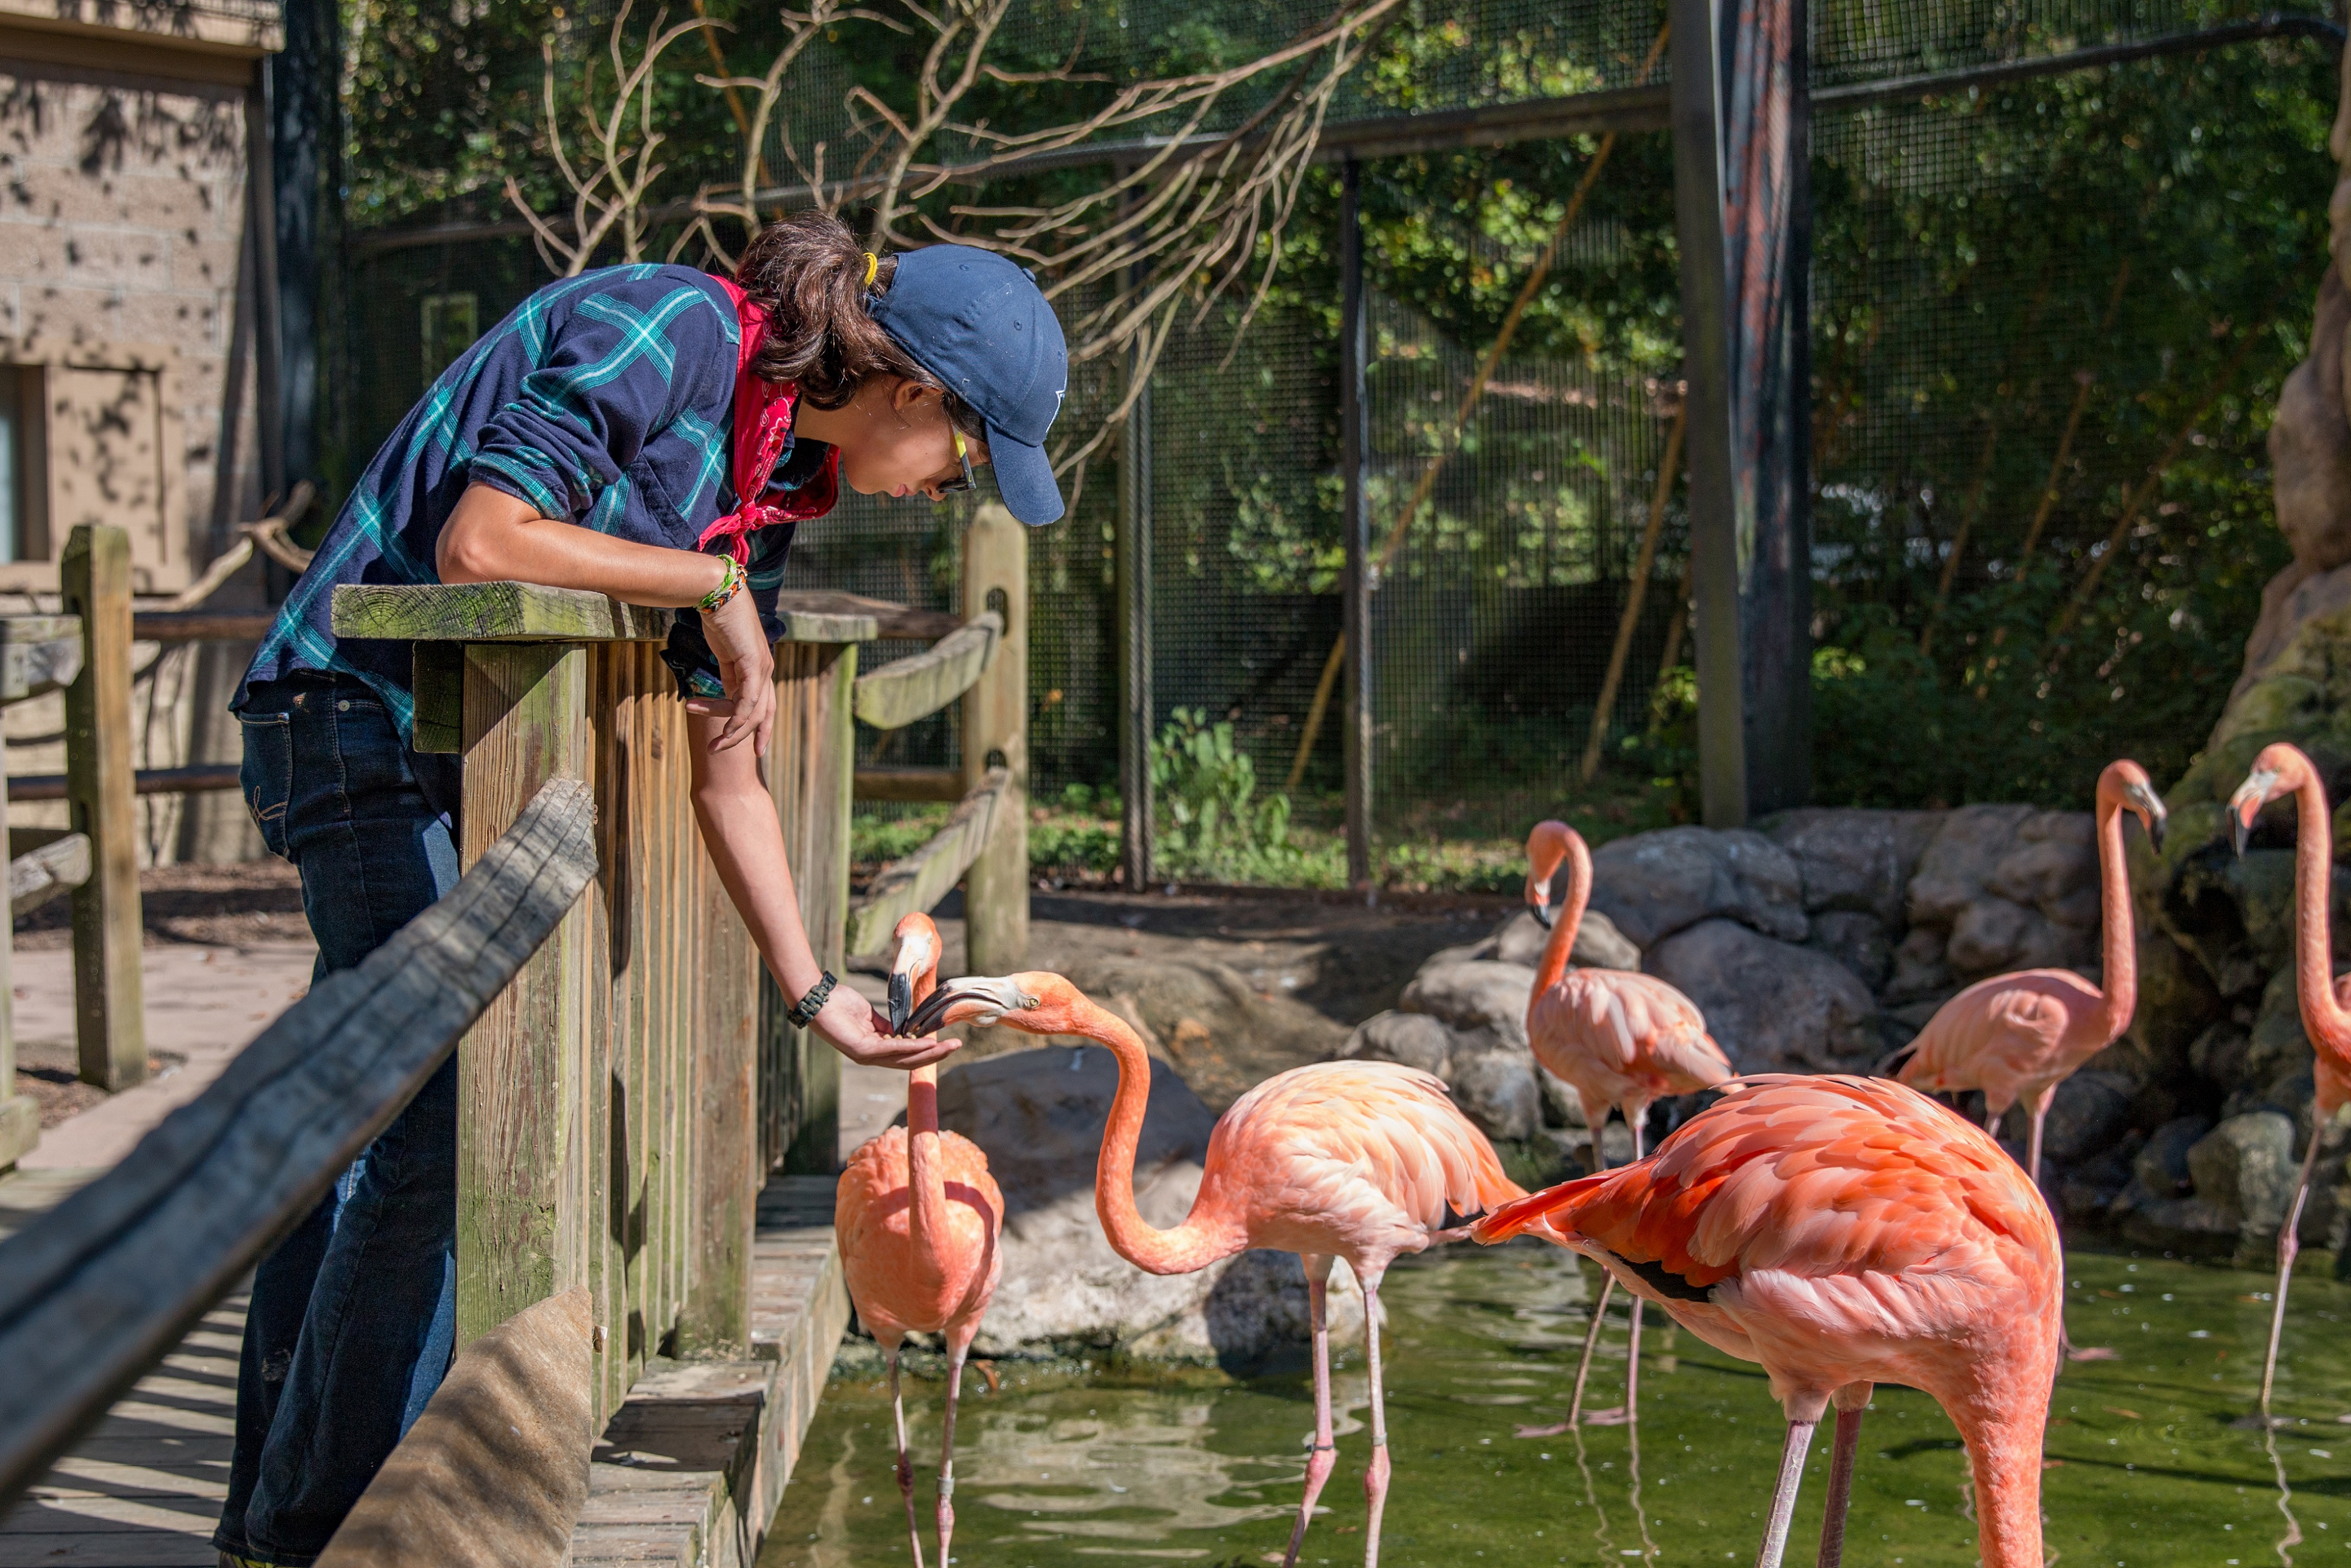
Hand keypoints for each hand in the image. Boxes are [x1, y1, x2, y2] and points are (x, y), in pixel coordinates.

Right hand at [692, 578, 774, 755]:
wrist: (717, 594)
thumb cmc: (719, 619)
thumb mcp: (725, 654)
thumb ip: (730, 674)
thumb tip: (727, 692)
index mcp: (760, 668)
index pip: (766, 705)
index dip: (762, 728)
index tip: (757, 749)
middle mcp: (765, 669)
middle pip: (763, 713)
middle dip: (748, 737)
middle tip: (722, 751)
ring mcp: (762, 667)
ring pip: (754, 712)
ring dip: (733, 733)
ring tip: (713, 745)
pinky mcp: (753, 663)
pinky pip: (747, 701)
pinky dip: (736, 719)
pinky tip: (724, 730)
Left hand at [809, 987, 962, 1068]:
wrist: (818, 998)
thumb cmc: (839, 1003)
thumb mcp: (868, 1015)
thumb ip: (885, 1025)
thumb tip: (903, 1029)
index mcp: (874, 1048)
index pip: (906, 1055)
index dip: (927, 1051)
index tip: (946, 1044)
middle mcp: (871, 1056)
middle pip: (909, 1061)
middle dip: (934, 1055)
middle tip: (956, 1048)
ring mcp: (866, 1055)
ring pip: (903, 1059)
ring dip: (928, 1053)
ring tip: (948, 1047)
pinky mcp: (861, 1049)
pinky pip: (890, 1050)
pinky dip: (909, 1047)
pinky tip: (925, 1044)